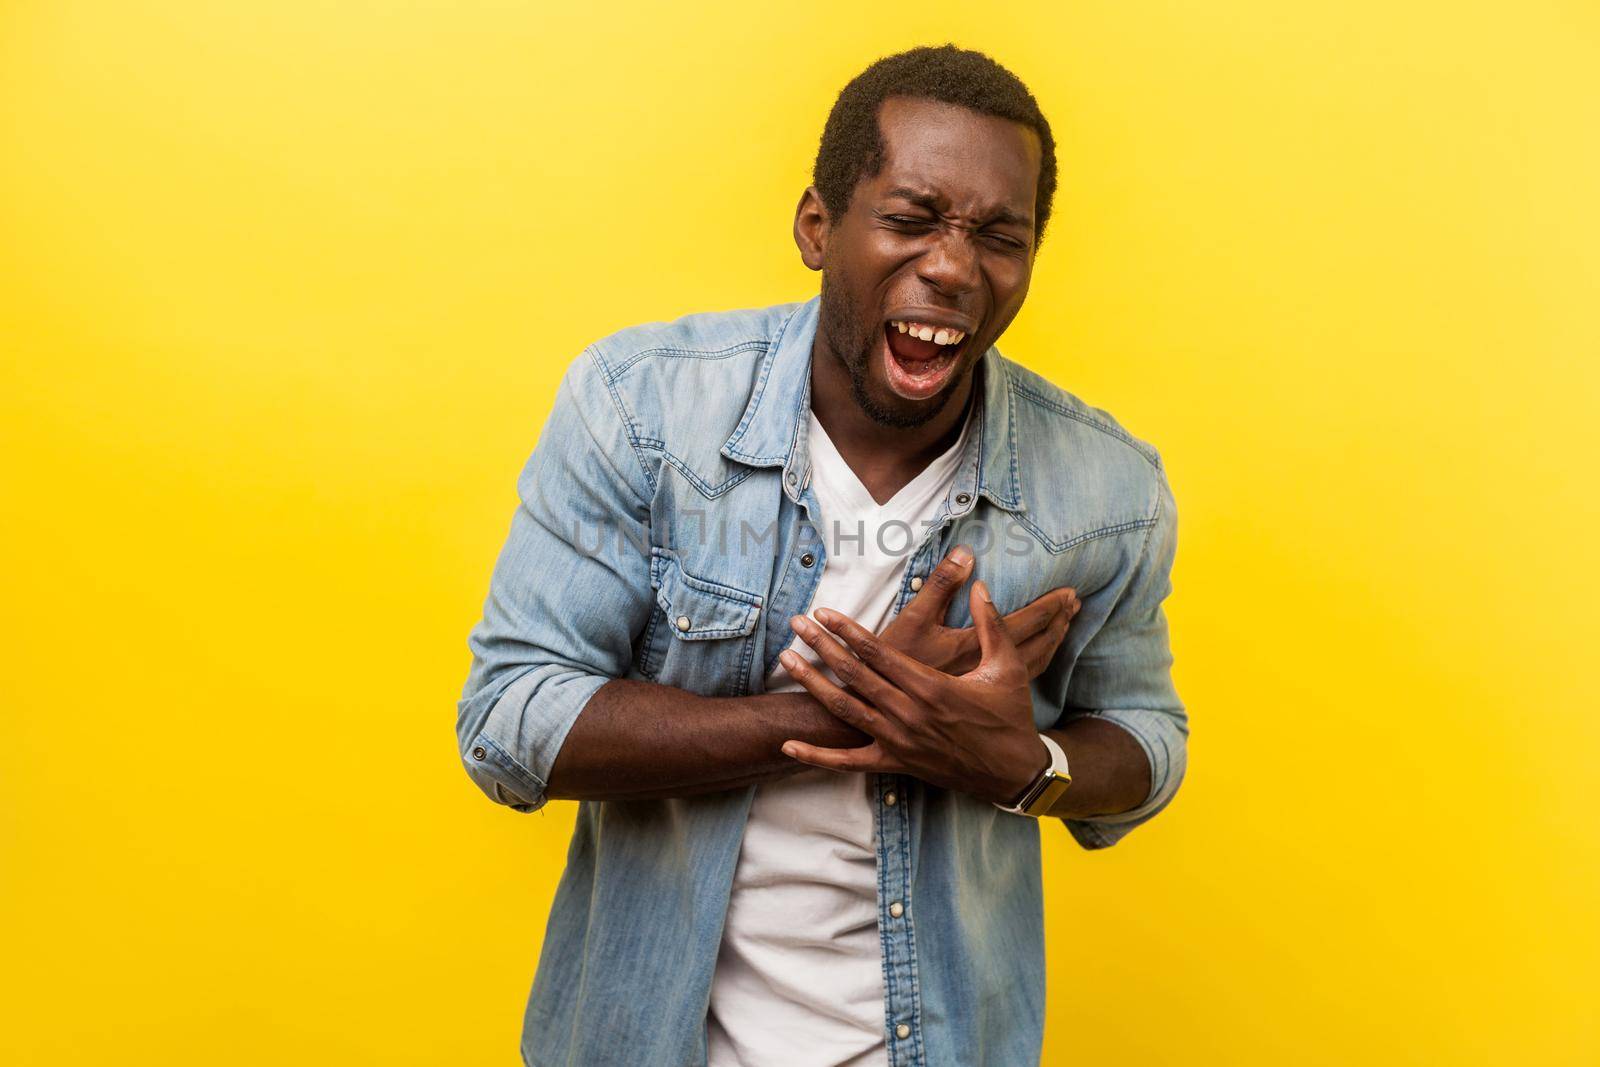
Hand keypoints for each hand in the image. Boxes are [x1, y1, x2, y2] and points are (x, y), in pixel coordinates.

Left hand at [779, 579, 1051, 806]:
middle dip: (822, 647)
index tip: (823, 612)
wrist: (1012, 772)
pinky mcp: (896, 764)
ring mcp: (898, 741)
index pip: (878, 653)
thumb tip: (980, 586)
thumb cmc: (1010, 716)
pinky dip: (817, 756)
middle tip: (795, 624)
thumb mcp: (1007, 667)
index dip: (847, 631)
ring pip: (846, 710)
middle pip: (854, 675)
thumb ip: (991, 625)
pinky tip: (788, 746)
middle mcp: (908, 712)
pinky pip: (849, 762)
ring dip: (814, 684)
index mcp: (931, 686)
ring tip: (787, 660)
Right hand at [879, 544, 1080, 678]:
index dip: (1050, 607)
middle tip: (1075, 603)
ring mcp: (984, 687)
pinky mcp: (979, 698)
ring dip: (1052, 641)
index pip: (1025, 623)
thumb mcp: (912, 619)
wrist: (879, 712)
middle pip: (1037, 644)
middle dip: (1058, 621)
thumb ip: (940, 586)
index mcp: (976, 648)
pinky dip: (1037, 660)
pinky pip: (1022, 679)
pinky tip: (1038, 655)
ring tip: (1065, 624)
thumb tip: (967, 554)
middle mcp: (987, 671)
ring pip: (1032, 664)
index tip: (1070, 592)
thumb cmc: (894, 663)